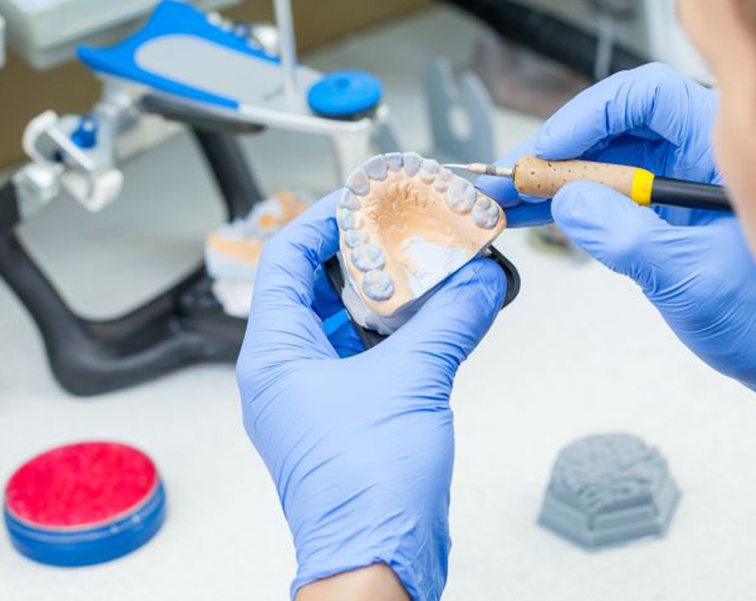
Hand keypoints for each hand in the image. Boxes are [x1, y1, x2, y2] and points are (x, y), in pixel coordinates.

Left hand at [236, 193, 506, 599]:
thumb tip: (480, 281)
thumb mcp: (413, 381)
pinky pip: (370, 355)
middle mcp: (288, 371)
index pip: (287, 258)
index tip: (365, 198)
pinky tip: (439, 316)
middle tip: (407, 228)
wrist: (379, 557)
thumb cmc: (364, 489)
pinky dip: (402, 333)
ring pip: (347, 321)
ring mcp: (317, 395)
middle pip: (318, 285)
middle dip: (366, 255)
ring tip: (428, 265)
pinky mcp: (348, 415)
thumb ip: (451, 320)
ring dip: (388, 294)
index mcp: (275, 354)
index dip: (324, 219)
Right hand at [479, 63, 755, 421]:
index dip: (592, 115)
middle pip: (614, 128)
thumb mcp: (693, 279)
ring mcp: (675, 187)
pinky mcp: (659, 217)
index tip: (551, 150)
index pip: (649, 98)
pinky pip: (606, 198)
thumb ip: (628, 238)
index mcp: (723, 151)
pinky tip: (531, 214)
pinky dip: (567, 206)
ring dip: (552, 180)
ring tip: (506, 199)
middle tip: (511, 179)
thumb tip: (569, 202)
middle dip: (557, 153)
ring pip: (602, 163)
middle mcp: (696, 158)